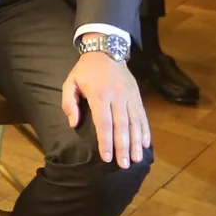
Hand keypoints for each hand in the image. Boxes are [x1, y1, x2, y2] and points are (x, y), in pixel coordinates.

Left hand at [60, 50, 150, 167]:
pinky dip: (145, 131)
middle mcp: (117, 96)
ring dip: (136, 142)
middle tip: (124, 165)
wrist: (106, 50)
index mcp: (99, 95)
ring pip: (134, 123)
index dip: (105, 141)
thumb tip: (74, 124)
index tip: (107, 157)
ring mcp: (130, 96)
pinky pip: (142, 116)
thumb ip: (69, 103)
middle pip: (121, 126)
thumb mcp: (70, 82)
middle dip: (123, 147)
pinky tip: (145, 144)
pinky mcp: (137, 96)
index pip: (104, 123)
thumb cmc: (85, 71)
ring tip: (136, 159)